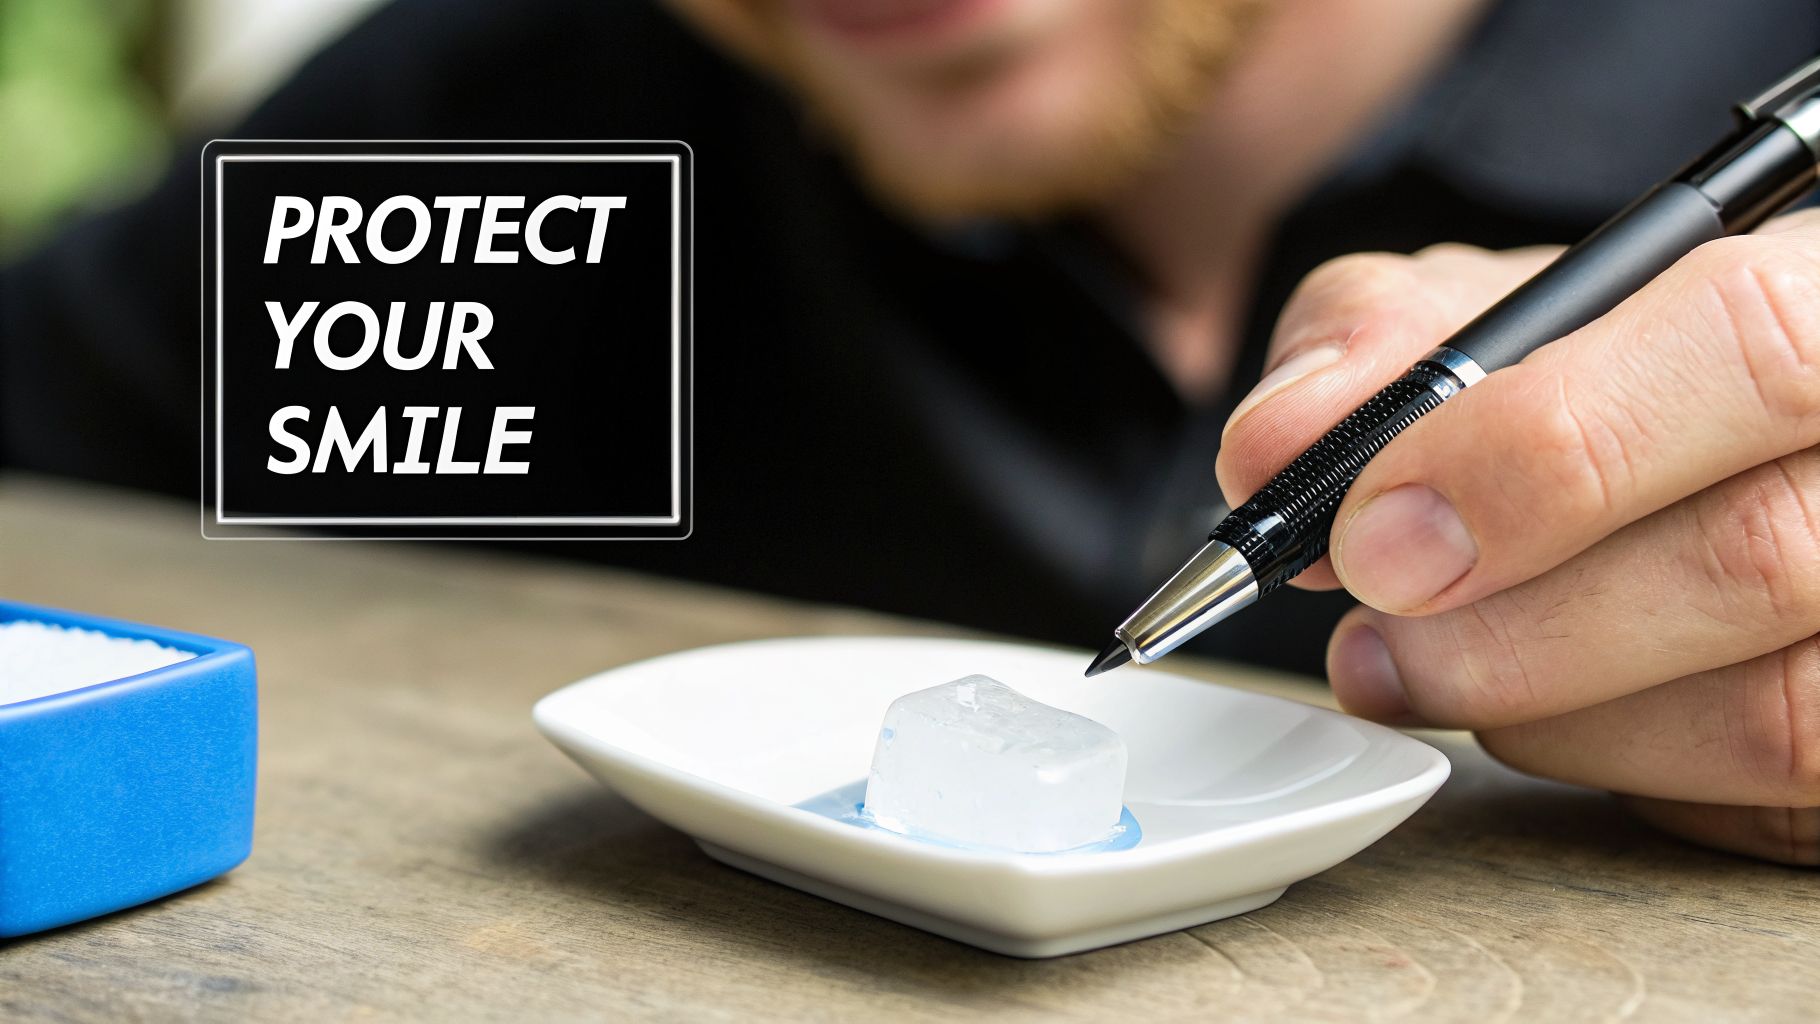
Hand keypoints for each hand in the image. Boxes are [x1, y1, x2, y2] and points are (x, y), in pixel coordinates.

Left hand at [1217, 220, 1819, 864]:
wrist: (1744, 439)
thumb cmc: (1629, 367)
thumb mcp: (1508, 309)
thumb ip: (1386, 344)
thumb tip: (1271, 448)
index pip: (1747, 349)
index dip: (1537, 453)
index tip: (1371, 534)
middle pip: (1759, 556)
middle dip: (1513, 622)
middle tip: (1374, 634)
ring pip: (1767, 712)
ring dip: (1545, 714)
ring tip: (1426, 672)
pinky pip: (1761, 804)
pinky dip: (1621, 769)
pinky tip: (1551, 707)